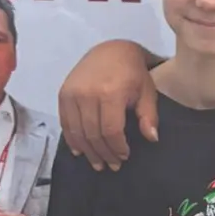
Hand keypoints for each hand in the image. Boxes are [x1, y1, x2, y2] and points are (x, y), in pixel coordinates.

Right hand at [57, 39, 158, 170]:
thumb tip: (152, 139)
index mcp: (110, 93)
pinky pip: (65, 122)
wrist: (111, 49)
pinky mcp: (63, 94)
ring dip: (87, 151)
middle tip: (112, 166)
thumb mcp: (147, 92)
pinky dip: (72, 139)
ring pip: (77, 131)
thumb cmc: (133, 73)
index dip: (117, 147)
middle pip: (93, 133)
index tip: (124, 157)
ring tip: (97, 163)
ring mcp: (72, 93)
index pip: (111, 130)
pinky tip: (80, 150)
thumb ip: (148, 116)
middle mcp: (87, 94)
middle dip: (103, 153)